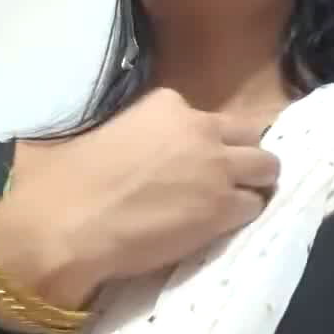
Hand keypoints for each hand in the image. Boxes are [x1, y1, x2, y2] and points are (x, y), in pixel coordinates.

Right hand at [0, 88, 279, 307]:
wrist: (66, 222)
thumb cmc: (69, 182)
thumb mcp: (111, 134)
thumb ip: (145, 136)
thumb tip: (150, 153)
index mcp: (168, 105)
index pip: (213, 119)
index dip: (211, 143)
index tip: (199, 162)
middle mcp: (201, 128)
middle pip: (251, 136)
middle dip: (244, 158)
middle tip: (228, 183)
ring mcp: (218, 168)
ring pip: (267, 169)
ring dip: (254, 186)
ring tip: (232, 206)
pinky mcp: (224, 207)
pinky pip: (255, 208)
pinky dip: (242, 218)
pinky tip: (220, 229)